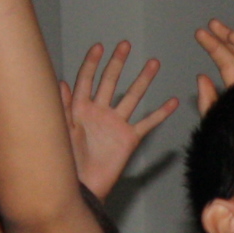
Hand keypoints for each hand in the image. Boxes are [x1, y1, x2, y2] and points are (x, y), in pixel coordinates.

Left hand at [60, 41, 178, 196]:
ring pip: (132, 97)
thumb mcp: (62, 132)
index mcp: (80, 109)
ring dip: (143, 80)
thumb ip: (63, 108)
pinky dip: (161, 113)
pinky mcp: (129, 138)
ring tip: (154, 63)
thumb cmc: (67, 162)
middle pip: (110, 82)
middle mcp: (99, 113)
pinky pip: (148, 123)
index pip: (87, 80)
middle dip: (117, 63)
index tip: (99, 47)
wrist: (82, 187)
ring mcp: (116, 124)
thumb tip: (61, 83)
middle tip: (125, 45)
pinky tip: (172, 102)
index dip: (92, 64)